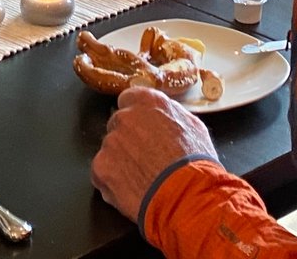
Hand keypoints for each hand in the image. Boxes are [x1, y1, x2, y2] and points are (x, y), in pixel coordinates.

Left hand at [90, 87, 218, 221]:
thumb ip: (172, 116)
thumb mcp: (195, 128)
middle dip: (128, 140)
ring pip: (110, 150)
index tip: (142, 128)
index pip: (130, 98)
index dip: (137, 116)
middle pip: (118, 124)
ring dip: (120, 162)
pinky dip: (112, 182)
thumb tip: (164, 116)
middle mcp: (126, 117)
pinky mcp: (101, 167)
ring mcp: (110, 142)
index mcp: (149, 102)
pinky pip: (101, 173)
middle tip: (145, 159)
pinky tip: (131, 191)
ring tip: (142, 178)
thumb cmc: (196, 166)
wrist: (187, 197)